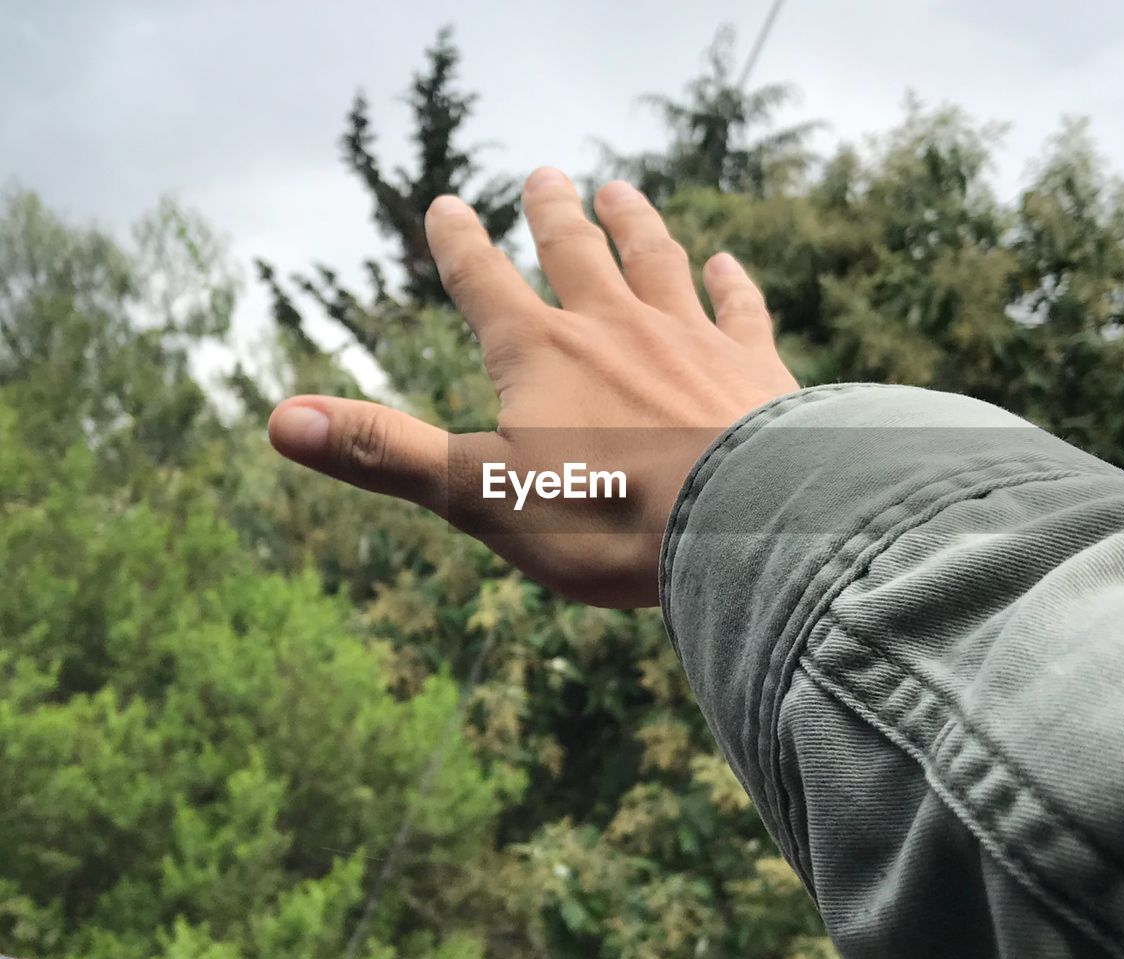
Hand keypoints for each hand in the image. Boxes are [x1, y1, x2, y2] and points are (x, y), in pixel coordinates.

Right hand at [268, 167, 798, 606]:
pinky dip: (729, 283)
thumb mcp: (478, 495)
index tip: (449, 205)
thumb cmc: (605, 518)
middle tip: (545, 176)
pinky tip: (726, 263)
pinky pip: (737, 309)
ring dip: (634, 225)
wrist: (743, 523)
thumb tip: (279, 421)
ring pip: (655, 261)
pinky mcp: (751, 366)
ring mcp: (687, 338)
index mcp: (539, 354)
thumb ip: (383, 453)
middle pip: (575, 253)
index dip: (461, 244)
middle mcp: (613, 327)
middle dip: (553, 215)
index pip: (484, 282)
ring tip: (620, 191)